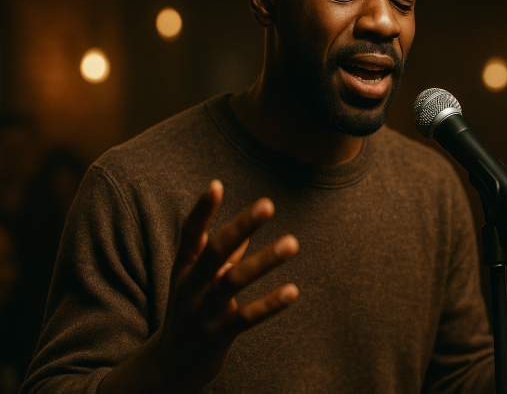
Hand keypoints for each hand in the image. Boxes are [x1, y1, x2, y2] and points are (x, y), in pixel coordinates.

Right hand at [99, 180, 298, 393]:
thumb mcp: (196, 283)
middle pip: (216, 250)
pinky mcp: (217, 335)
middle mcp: (190, 286)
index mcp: (184, 268)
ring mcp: (202, 311)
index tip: (216, 184)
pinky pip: (246, 317)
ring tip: (292, 242)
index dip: (202, 210)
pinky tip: (293, 291)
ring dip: (265, 260)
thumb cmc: (189, 314)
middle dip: (242, 226)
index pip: (190, 233)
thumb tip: (243, 234)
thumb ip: (220, 259)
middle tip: (268, 204)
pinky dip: (270, 304)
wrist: (167, 367)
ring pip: (234, 281)